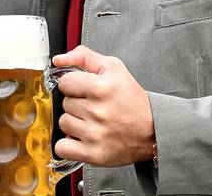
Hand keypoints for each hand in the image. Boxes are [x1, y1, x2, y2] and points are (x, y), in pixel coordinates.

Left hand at [53, 45, 154, 166]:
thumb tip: (58, 60)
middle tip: (94, 106)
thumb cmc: (132, 100)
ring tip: (91, 121)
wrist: (152, 130)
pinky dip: (68, 145)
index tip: (85, 90)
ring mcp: (94, 135)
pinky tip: (82, 138)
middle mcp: (97, 112)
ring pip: (63, 123)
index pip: (64, 83)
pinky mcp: (93, 154)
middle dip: (76, 103)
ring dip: (74, 123)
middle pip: (65, 103)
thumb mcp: (113, 68)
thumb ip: (83, 57)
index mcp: (101, 88)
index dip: (74, 85)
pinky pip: (62, 148)